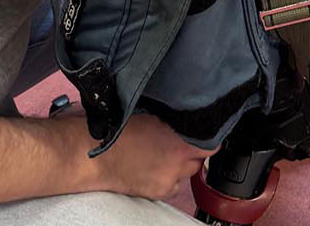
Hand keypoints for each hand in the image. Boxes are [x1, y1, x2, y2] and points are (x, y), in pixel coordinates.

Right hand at [91, 115, 209, 201]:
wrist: (96, 155)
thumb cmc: (121, 132)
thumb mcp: (156, 116)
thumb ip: (177, 121)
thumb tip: (193, 118)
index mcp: (181, 142)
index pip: (212, 144)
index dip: (209, 137)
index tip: (206, 134)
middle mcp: (178, 163)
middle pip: (199, 159)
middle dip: (192, 151)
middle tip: (178, 144)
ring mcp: (169, 179)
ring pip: (187, 173)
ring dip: (181, 165)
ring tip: (163, 156)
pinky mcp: (159, 192)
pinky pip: (174, 186)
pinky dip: (169, 179)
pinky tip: (156, 169)